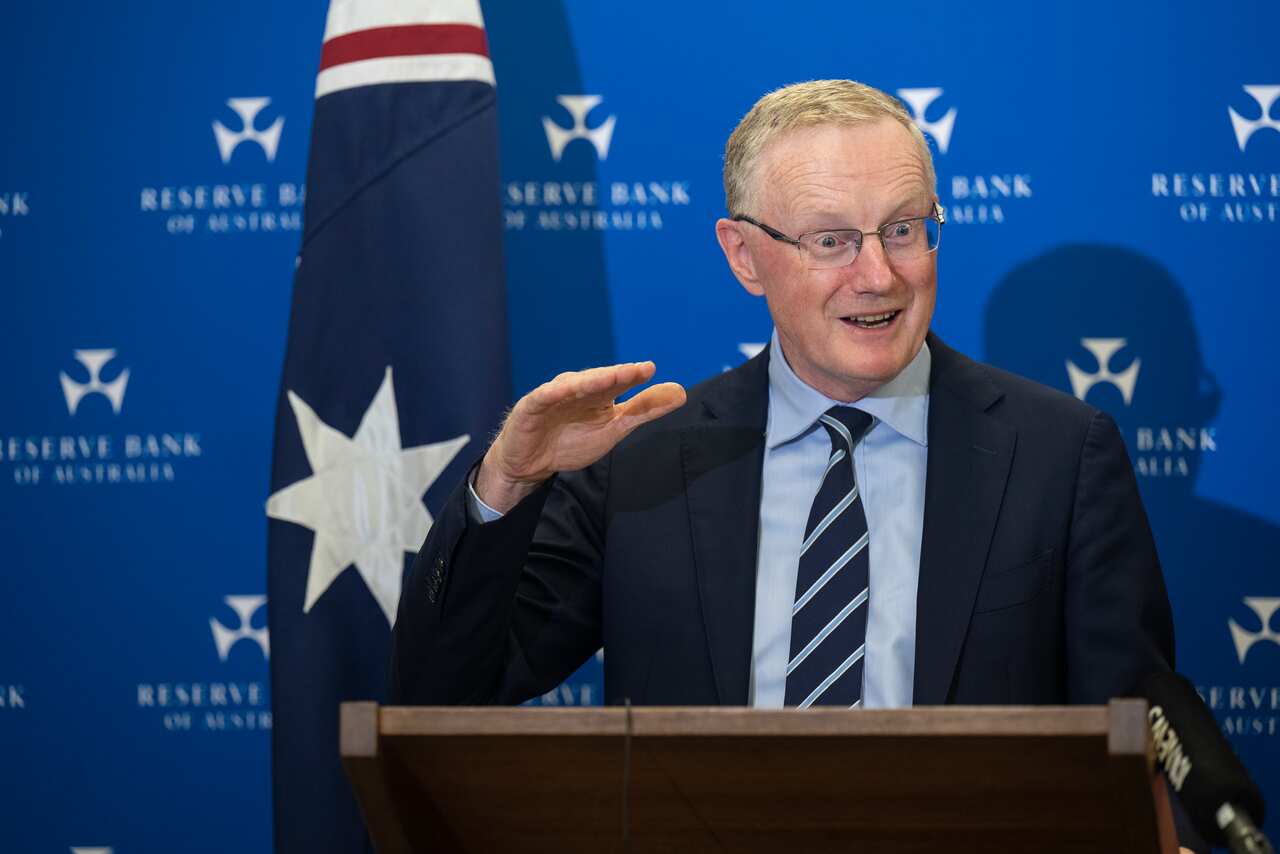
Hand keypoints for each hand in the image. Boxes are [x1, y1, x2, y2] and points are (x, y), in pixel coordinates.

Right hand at [475, 362, 686, 511]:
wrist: (530, 464)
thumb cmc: (571, 442)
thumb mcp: (614, 429)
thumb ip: (645, 410)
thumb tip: (680, 391)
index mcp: (599, 393)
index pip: (618, 382)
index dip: (633, 375)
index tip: (650, 370)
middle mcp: (577, 389)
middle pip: (598, 380)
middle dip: (616, 375)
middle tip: (636, 371)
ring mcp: (554, 396)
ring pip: (573, 385)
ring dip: (590, 380)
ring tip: (609, 377)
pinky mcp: (531, 407)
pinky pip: (543, 398)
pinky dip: (552, 393)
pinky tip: (562, 390)